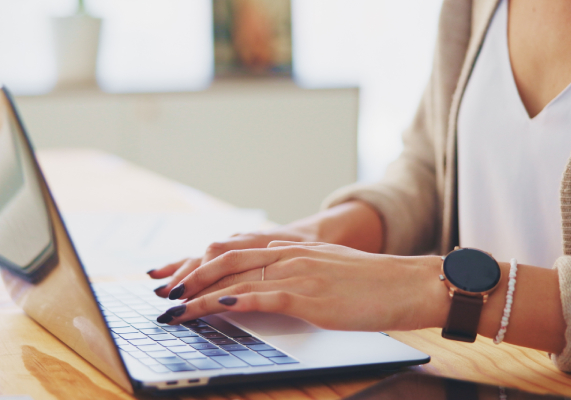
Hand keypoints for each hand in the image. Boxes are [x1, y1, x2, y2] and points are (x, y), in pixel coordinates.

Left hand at [148, 201, 384, 298]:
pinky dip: (233, 301)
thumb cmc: (371, 282)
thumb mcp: (326, 269)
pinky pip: (262, 296)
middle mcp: (288, 254)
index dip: (198, 262)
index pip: (232, 250)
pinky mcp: (309, 295)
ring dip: (199, 296)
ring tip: (175, 309)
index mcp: (290, 247)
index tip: (174, 276)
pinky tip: (213, 306)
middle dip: (188, 277)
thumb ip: (296, 272)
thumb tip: (270, 287)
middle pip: (224, 260)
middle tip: (163, 293)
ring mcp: (297, 273)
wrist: (407, 283)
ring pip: (235, 279)